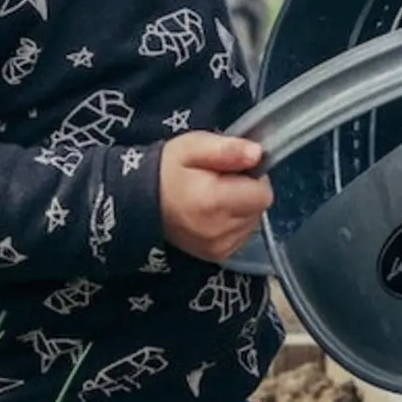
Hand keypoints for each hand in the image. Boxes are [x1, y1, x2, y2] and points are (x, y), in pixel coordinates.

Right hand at [159, 131, 273, 263]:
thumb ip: (227, 149)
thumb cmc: (166, 171)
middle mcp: (219, 229)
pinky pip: (241, 235)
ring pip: (252, 223)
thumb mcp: (192, 147)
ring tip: (212, 199)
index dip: (252, 178)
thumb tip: (258, 155)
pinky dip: (232, 224)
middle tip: (218, 183)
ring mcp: (218, 246)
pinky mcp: (216, 255)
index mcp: (215, 201)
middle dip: (245, 193)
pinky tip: (212, 215)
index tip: (231, 171)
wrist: (138, 203)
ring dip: (240, 209)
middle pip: (258, 209)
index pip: (263, 194)